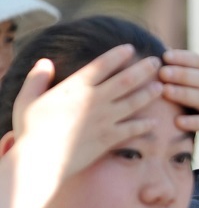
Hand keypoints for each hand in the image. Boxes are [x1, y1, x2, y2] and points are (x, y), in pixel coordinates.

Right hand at [12, 46, 162, 183]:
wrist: (41, 159)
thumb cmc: (31, 131)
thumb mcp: (28, 99)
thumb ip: (37, 79)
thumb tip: (44, 63)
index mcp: (75, 87)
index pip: (102, 65)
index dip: (118, 55)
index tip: (130, 48)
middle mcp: (94, 100)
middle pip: (125, 80)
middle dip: (143, 70)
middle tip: (157, 62)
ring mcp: (104, 120)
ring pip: (133, 103)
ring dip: (148, 94)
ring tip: (162, 87)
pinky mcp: (109, 139)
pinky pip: (132, 130)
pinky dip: (144, 125)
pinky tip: (155, 122)